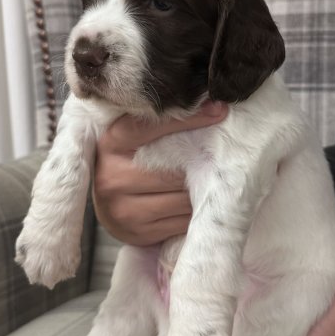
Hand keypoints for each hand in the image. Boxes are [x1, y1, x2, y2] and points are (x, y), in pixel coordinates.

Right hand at [92, 101, 227, 244]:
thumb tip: (205, 103)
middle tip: (228, 153)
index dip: (187, 119)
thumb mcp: (129, 138)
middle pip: (173, 171)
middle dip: (202, 163)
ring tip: (218, 179)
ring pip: (181, 199)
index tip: (219, 111)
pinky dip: (196, 212)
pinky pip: (181, 222)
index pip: (150, 126)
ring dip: (203, 190)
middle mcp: (112, 177)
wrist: (106, 206)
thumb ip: (152, 122)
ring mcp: (124, 209)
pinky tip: (202, 202)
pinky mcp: (138, 232)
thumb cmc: (125, 163)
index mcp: (111, 144)